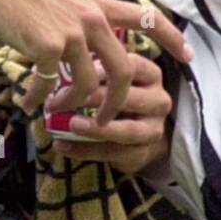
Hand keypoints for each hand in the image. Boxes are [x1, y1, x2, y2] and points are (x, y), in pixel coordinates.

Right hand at [0, 0, 192, 125]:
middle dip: (116, 103)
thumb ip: (84, 12)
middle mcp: (92, 19)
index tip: (188, 55)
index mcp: (99, 4)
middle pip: (123, 70)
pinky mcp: (47, 47)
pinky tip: (29, 103)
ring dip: (72, 106)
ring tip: (57, 111)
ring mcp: (71, 33)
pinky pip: (49, 85)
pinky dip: (39, 100)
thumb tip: (92, 30)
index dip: (171, 38)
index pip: (147, 19)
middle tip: (105, 120)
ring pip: (87, 85)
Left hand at [47, 52, 173, 176]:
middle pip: (130, 99)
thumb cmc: (116, 98)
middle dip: (97, 99)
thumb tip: (62, 70)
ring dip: (96, 129)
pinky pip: (114, 153)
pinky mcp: (143, 152)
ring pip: (127, 130)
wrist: (137, 135)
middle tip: (69, 99)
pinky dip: (85, 150)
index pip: (133, 66)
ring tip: (70, 125)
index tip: (81, 72)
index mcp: (151, 76)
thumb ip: (93, 74)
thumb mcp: (110, 81)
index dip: (106, 70)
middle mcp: (158, 100)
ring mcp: (154, 128)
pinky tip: (62, 145)